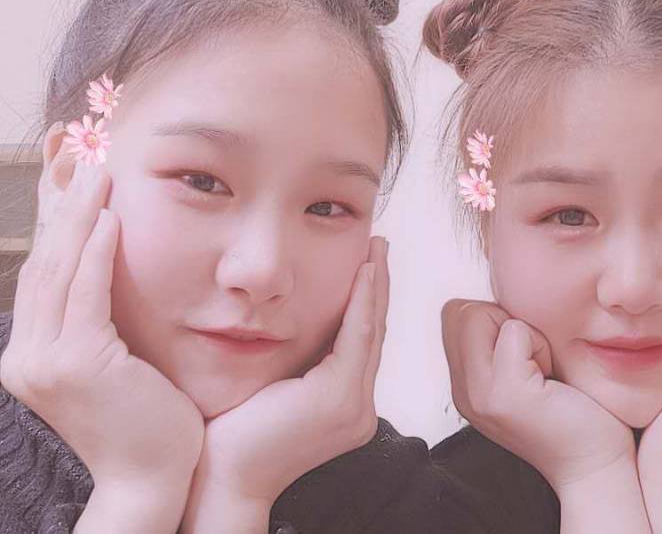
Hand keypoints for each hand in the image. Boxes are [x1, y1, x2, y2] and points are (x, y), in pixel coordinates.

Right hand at [0, 161, 203, 527]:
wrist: (154, 476)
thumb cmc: (146, 415)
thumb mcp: (114, 360)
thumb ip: (100, 319)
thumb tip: (107, 267)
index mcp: (32, 354)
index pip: (43, 272)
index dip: (55, 222)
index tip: (69, 179)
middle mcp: (27, 355)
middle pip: (45, 262)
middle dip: (63, 207)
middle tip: (81, 159)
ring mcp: (45, 361)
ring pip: (61, 270)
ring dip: (80, 216)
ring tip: (97, 173)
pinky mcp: (78, 363)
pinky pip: (87, 293)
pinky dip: (97, 251)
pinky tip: (112, 217)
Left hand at [180, 236, 388, 533]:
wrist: (221, 475)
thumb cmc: (235, 429)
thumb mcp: (276, 383)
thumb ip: (300, 357)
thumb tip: (299, 314)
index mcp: (346, 404)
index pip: (362, 341)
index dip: (370, 299)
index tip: (369, 261)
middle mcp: (359, 407)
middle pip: (374, 331)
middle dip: (379, 285)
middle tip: (379, 246)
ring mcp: (353, 405)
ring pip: (371, 329)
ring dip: (376, 285)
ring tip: (376, 249)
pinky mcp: (338, 397)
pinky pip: (357, 336)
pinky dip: (363, 300)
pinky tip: (364, 271)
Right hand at [442, 300, 636, 492]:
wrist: (597, 466)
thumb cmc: (573, 410)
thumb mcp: (522, 369)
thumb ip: (498, 340)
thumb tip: (498, 297)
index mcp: (464, 384)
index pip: (453, 313)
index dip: (491, 318)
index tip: (523, 354)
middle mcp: (462, 391)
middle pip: (459, 309)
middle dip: (500, 319)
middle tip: (532, 360)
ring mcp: (479, 395)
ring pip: (479, 313)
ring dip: (521, 331)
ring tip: (541, 369)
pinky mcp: (505, 395)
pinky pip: (515, 331)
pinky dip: (539, 344)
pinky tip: (552, 379)